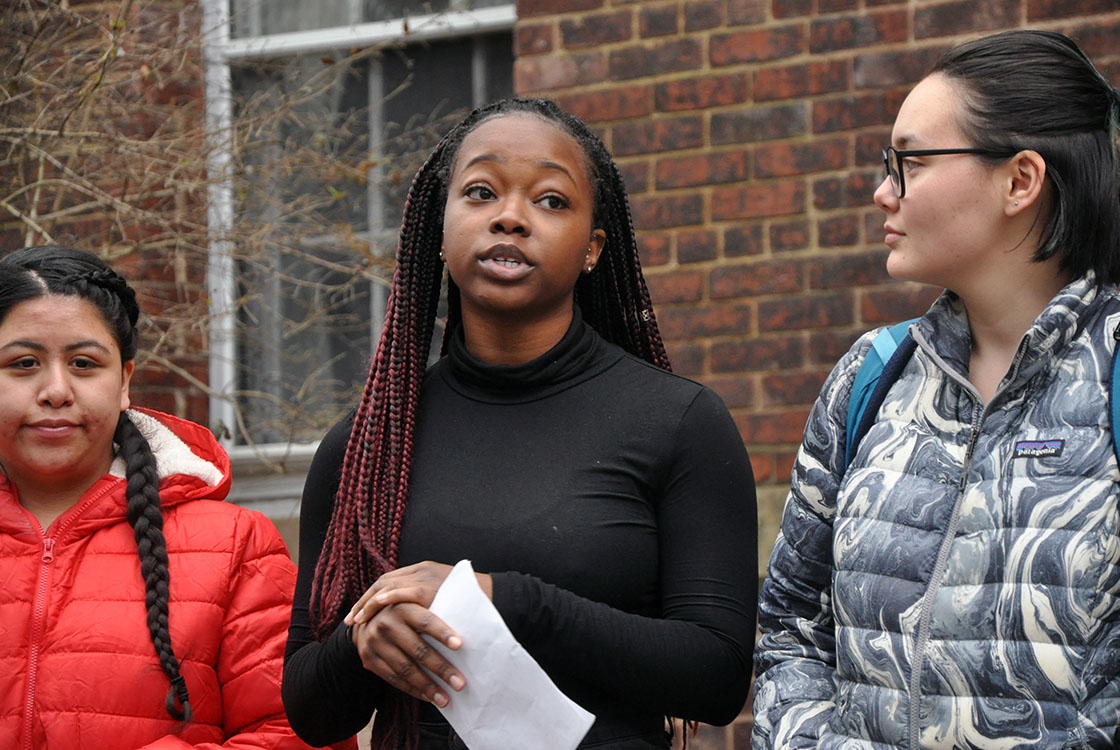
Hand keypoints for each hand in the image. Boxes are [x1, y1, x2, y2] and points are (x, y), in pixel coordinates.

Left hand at [345, 561, 493, 626]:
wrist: (497, 597)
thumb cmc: (473, 604)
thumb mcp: (445, 599)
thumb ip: (428, 603)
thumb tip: (413, 620)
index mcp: (423, 571)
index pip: (389, 580)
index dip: (371, 597)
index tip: (358, 614)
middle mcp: (421, 570)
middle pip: (383, 581)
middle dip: (365, 601)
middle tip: (351, 620)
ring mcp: (425, 576)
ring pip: (388, 584)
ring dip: (370, 602)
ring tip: (357, 620)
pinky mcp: (431, 587)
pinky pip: (403, 591)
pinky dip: (388, 599)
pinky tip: (375, 607)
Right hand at [350, 600, 464, 706]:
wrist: (366, 616)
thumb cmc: (405, 611)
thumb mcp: (415, 603)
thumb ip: (435, 609)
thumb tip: (470, 619)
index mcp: (402, 606)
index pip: (426, 620)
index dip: (442, 633)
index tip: (460, 645)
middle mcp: (386, 623)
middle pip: (418, 649)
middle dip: (441, 668)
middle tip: (460, 683)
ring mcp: (375, 643)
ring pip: (406, 668)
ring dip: (428, 686)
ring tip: (446, 698)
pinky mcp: (369, 659)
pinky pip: (393, 678)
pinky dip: (412, 689)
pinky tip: (428, 697)